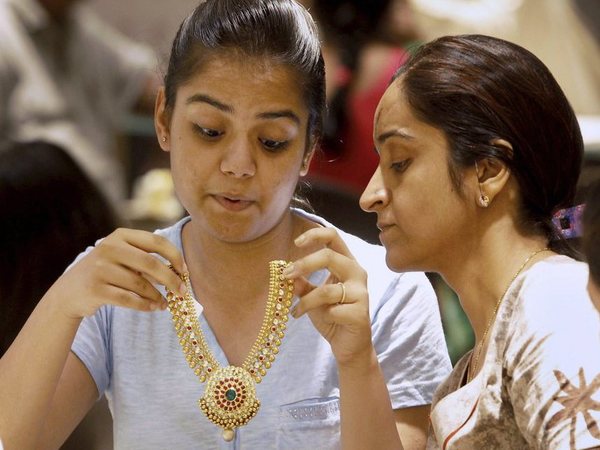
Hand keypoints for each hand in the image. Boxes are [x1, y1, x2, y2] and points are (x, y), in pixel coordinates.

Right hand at [42, 228, 186, 318]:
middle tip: (182, 292)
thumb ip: (147, 261)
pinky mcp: (95, 289)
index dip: (175, 256)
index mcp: (120, 235)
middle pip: (151, 263)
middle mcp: (109, 248)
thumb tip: (180, 275)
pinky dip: (145, 305)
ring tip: (165, 303)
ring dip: (157, 296)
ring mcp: (100, 268)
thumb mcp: (123, 258)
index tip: (185, 271)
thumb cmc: (107, 273)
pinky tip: (153, 308)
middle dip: (171, 279)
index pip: (156, 241)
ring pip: (140, 284)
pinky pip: (129, 299)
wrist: (69, 292)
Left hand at [283, 227, 372, 366]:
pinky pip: (332, 311)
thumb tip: (284, 272)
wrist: (349, 346)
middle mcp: (357, 273)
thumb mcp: (312, 296)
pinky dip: (319, 316)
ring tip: (296, 311)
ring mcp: (361, 293)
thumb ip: (301, 283)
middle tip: (285, 276)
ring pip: (326, 289)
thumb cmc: (332, 316)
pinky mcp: (360, 313)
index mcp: (347, 263)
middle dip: (303, 264)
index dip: (314, 234)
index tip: (295, 242)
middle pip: (329, 256)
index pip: (334, 236)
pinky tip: (320, 321)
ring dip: (306, 301)